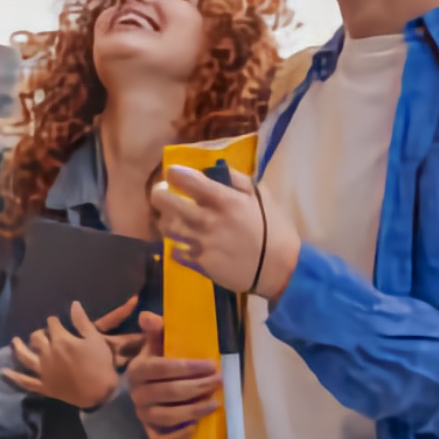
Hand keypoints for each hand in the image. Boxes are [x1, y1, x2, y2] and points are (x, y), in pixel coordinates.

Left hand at [3, 296, 137, 409]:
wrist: (99, 393)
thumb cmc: (101, 364)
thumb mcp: (95, 339)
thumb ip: (82, 322)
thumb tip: (73, 304)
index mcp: (61, 340)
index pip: (52, 323)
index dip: (54, 321)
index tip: (56, 322)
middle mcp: (48, 353)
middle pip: (37, 337)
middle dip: (39, 333)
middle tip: (43, 334)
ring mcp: (43, 370)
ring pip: (25, 356)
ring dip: (18, 347)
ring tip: (15, 341)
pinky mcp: (43, 386)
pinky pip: (25, 381)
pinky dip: (13, 376)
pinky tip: (3, 372)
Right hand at [123, 311, 221, 438]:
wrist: (141, 388)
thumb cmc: (155, 362)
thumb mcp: (155, 344)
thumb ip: (155, 330)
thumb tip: (147, 316)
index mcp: (138, 370)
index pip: (163, 369)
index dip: (189, 368)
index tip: (211, 365)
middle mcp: (137, 394)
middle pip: (169, 393)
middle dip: (197, 387)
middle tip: (218, 381)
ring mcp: (142, 415)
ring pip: (166, 416)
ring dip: (192, 410)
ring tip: (214, 404)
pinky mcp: (148, 432)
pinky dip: (177, 437)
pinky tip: (195, 428)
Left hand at [150, 165, 301, 300]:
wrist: (280, 269)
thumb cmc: (274, 230)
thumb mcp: (262, 197)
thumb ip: (238, 181)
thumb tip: (217, 169)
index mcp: (224, 200)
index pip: (187, 180)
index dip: (174, 174)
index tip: (173, 173)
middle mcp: (207, 220)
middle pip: (166, 203)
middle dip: (158, 194)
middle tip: (162, 193)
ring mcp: (201, 244)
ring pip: (166, 228)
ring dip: (166, 221)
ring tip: (172, 219)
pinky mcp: (200, 264)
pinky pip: (176, 252)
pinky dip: (177, 247)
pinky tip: (183, 244)